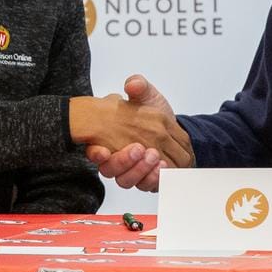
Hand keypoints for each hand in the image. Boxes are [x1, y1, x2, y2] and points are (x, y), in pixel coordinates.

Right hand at [69, 79, 192, 171]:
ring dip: (140, 170)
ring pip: (127, 180)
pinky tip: (162, 168)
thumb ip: (138, 85)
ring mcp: (134, 169)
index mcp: (112, 137)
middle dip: (123, 162)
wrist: (175, 125)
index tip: (101, 151)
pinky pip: (146, 186)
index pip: (96, 152)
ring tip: (154, 157)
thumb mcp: (146, 93)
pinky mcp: (148, 179)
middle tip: (139, 149)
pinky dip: (153, 179)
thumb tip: (131, 85)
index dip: (96, 154)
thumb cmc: (155, 112)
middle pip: (111, 170)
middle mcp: (121, 156)